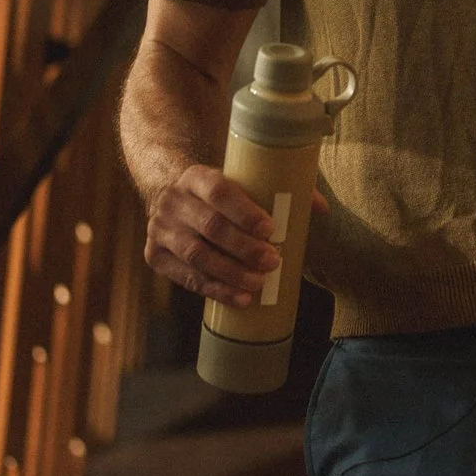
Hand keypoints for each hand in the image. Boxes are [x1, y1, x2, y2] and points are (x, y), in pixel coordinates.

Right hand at [143, 164, 327, 306]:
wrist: (173, 198)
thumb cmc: (221, 194)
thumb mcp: (242, 181)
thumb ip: (282, 188)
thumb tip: (320, 208)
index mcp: (195, 177)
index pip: (219, 192)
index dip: (244, 212)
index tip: (270, 229)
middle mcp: (172, 201)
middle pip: (210, 227)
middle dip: (243, 248)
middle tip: (273, 261)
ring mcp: (159, 229)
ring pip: (196, 255)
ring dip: (230, 273)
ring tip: (259, 284)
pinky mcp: (154, 255)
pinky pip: (186, 278)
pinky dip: (215, 290)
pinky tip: (240, 298)